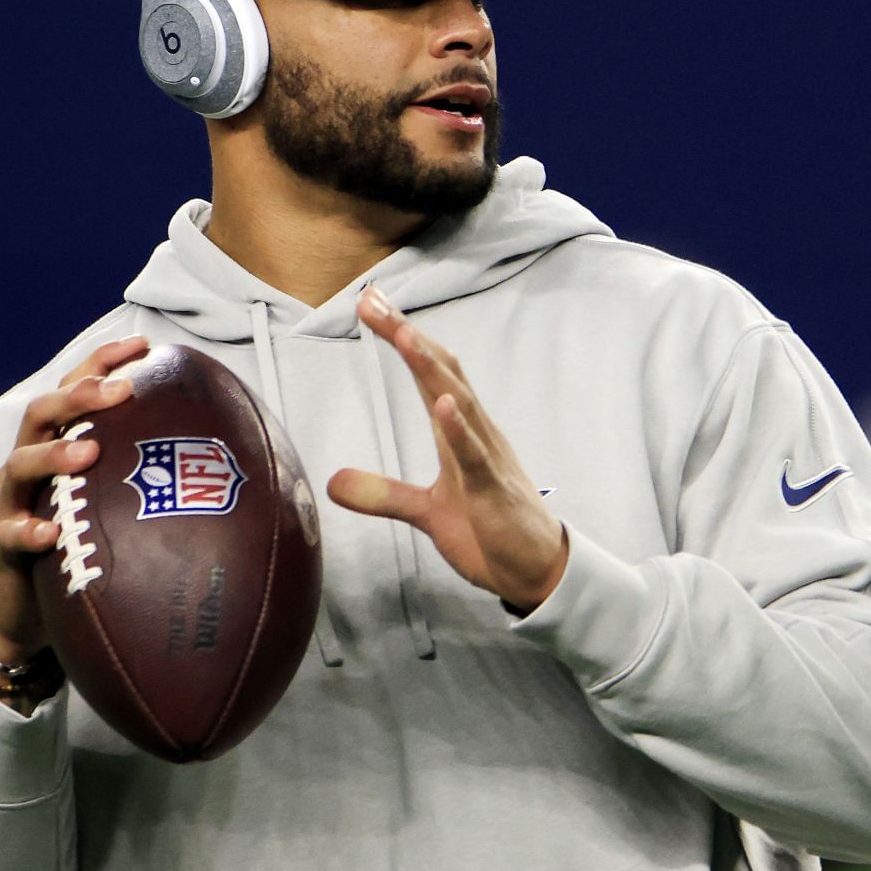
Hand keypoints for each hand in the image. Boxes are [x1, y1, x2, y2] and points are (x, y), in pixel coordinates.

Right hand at [0, 336, 146, 664]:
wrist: (31, 613)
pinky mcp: (1, 547)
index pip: (76, 391)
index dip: (103, 362)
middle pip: (42, 414)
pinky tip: (50, 534)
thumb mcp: (118, 505)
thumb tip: (231, 461)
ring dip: (53, 454)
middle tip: (120, 391)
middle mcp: (30, 466)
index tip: (142, 344)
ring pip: (19, 465)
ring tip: (88, 453)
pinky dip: (29, 531)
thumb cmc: (84, 546)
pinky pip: (9, 535)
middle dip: (80, 396)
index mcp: (59, 446)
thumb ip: (155, 478)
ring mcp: (12, 503)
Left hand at [328, 289, 568, 610]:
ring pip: (459, 402)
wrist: (537, 571)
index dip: (401, 338)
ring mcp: (487, 458)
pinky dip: (458, 429)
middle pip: (441, 372)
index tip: (371, 303)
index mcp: (459, 433)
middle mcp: (475, 433)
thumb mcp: (427, 513)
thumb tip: (333, 482)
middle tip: (372, 299)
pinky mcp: (493, 490)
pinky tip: (444, 406)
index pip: (429, 374)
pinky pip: (474, 455)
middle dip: (406, 334)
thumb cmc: (491, 532)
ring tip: (403, 335)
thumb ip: (383, 494)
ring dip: (431, 368)